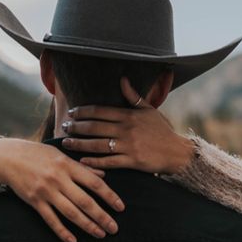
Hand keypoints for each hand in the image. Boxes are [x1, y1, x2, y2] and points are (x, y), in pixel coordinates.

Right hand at [0, 139, 124, 241]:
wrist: (9, 157)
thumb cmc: (37, 154)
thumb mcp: (60, 155)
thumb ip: (82, 167)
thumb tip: (104, 175)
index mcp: (67, 165)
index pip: (93, 182)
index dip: (109, 196)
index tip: (120, 208)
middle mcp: (58, 178)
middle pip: (85, 201)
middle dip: (101, 216)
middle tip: (114, 228)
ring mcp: (46, 191)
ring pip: (70, 213)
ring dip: (87, 225)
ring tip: (100, 234)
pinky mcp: (35, 202)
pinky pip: (51, 220)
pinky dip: (62, 232)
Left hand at [60, 76, 194, 174]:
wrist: (177, 152)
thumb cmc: (162, 130)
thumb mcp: (149, 109)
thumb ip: (133, 96)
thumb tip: (122, 79)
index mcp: (129, 115)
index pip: (101, 111)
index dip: (84, 111)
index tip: (72, 112)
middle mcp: (126, 129)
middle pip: (95, 127)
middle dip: (77, 127)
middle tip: (63, 127)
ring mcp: (129, 146)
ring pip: (98, 144)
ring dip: (80, 144)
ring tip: (66, 142)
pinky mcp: (132, 161)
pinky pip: (109, 162)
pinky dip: (94, 161)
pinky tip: (82, 161)